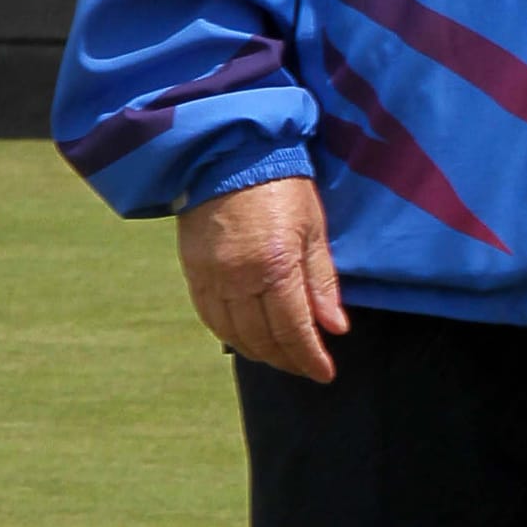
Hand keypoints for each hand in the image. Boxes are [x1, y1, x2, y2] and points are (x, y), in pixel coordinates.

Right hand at [176, 177, 347, 384]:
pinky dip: (230, 335)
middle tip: (307, 367)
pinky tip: (247, 339)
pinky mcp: (192, 271)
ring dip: (260, 352)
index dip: (310, 358)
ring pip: (234, 334)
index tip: (325, 373)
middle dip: (288, 360)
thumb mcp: (314, 229)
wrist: (228, 152)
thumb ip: (322, 282)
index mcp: (275, 266)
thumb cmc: (282, 185)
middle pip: (263, 339)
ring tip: (281, 356)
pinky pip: (210, 317)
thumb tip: (334, 328)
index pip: (294, 330)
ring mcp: (211, 277)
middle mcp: (239, 278)